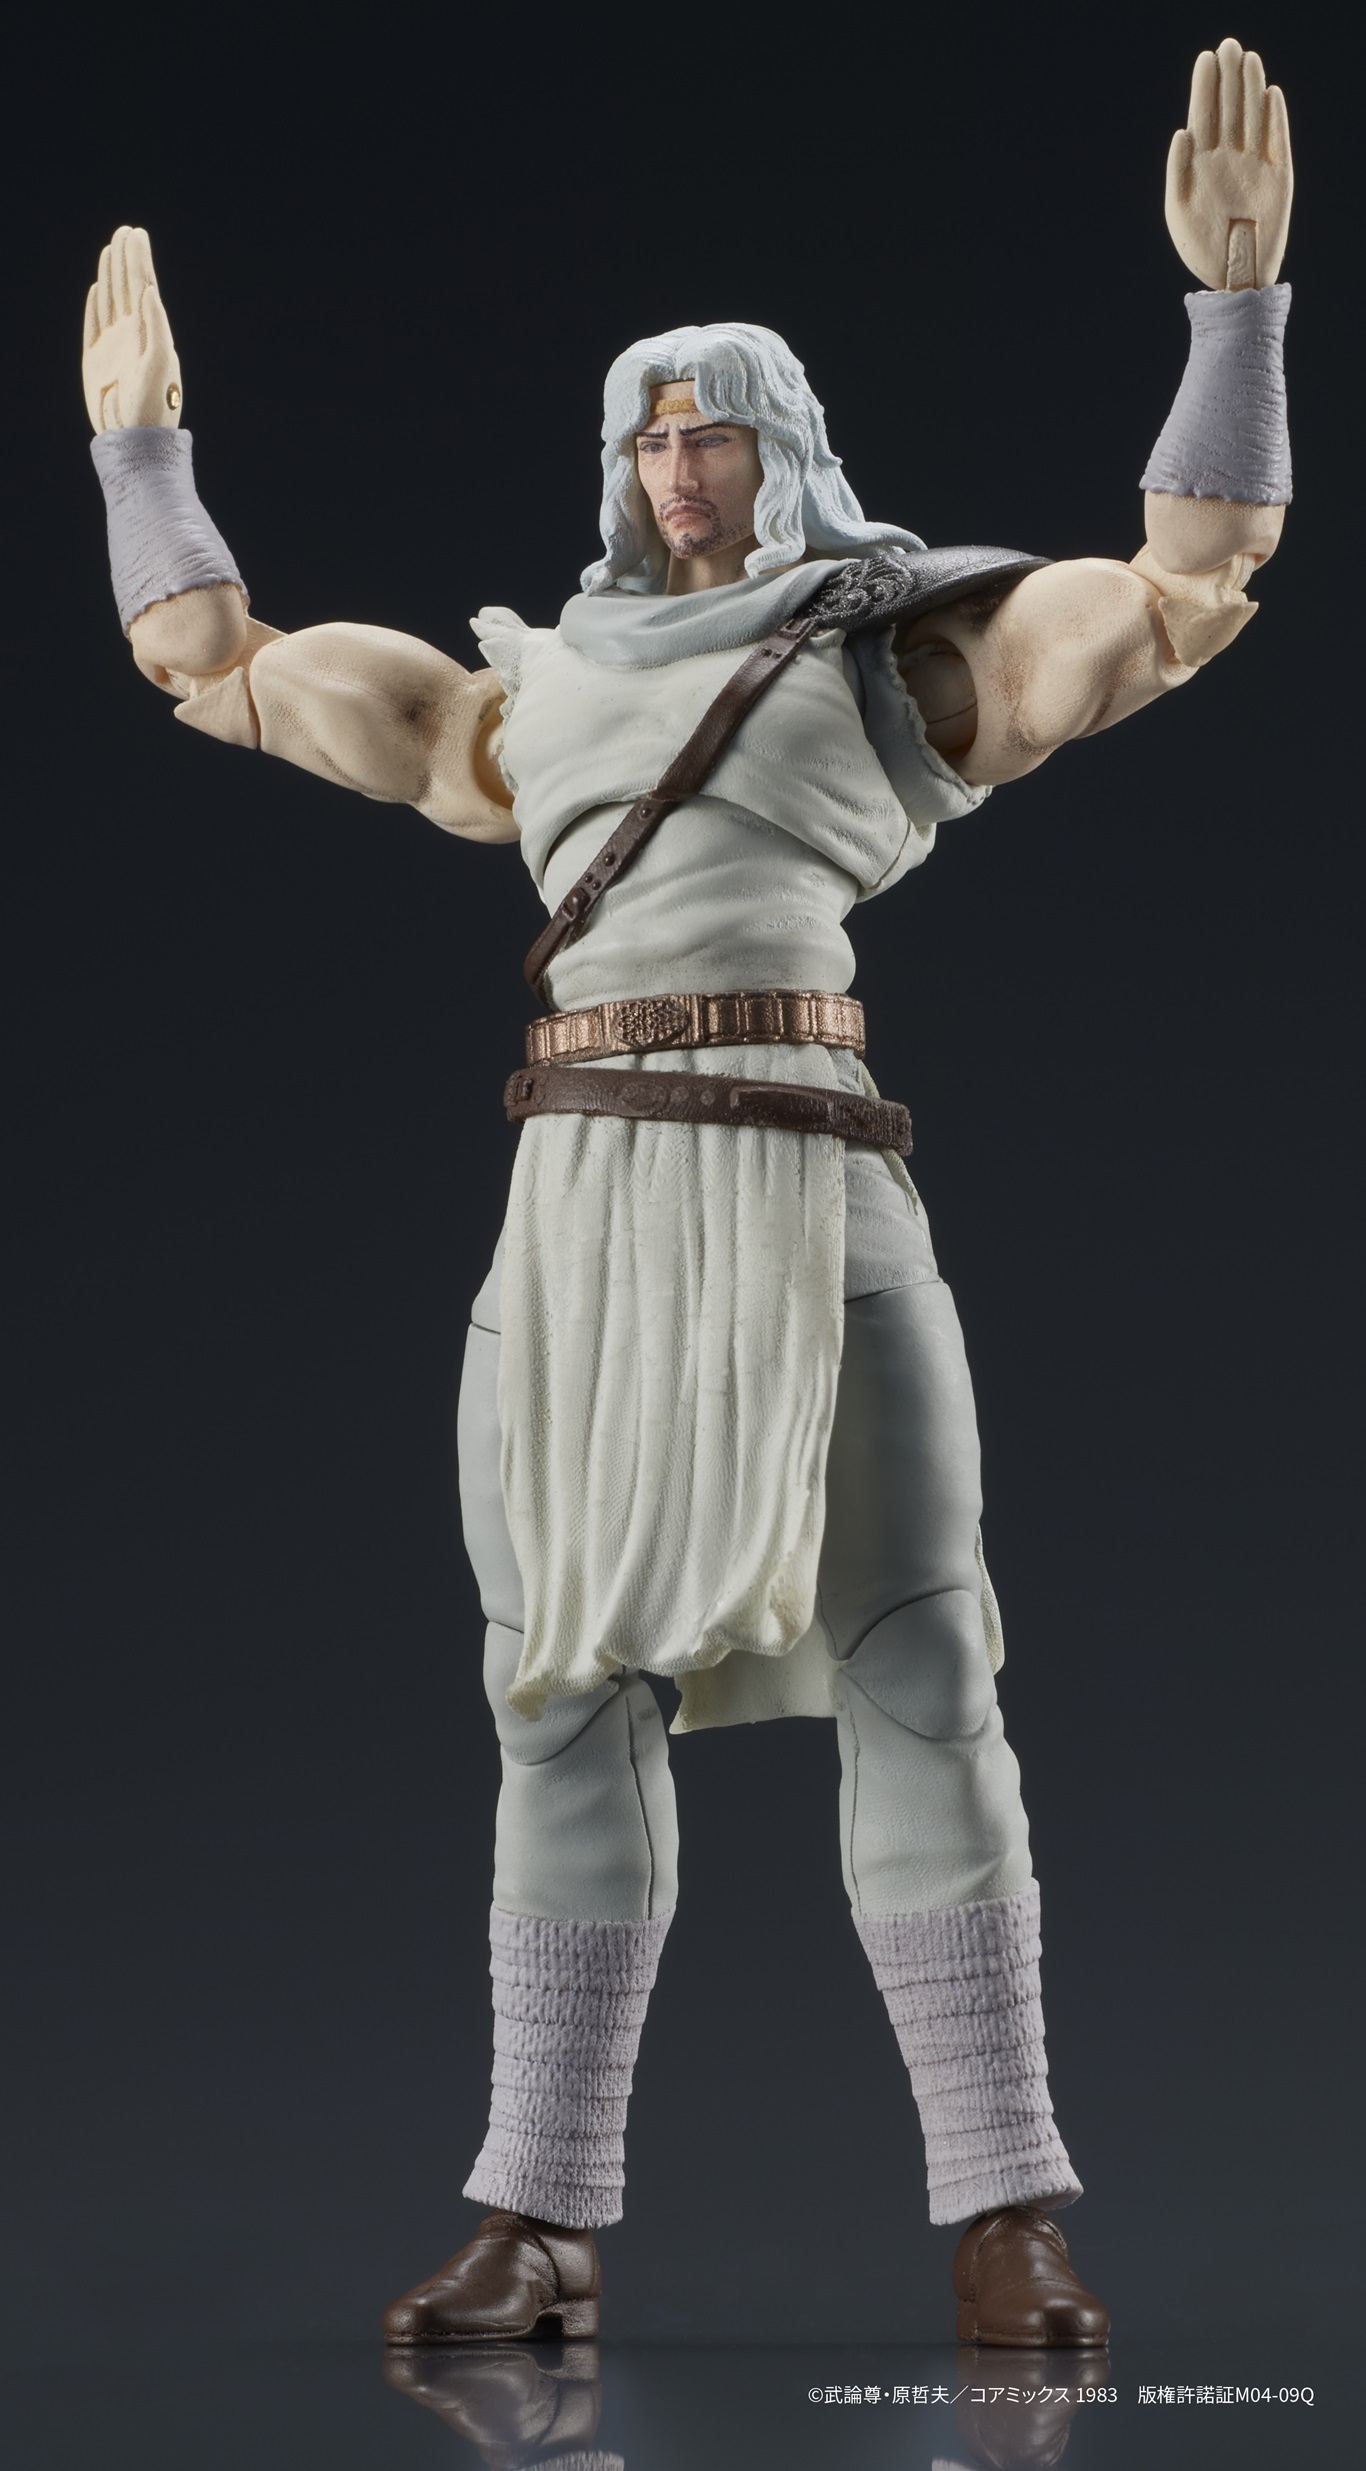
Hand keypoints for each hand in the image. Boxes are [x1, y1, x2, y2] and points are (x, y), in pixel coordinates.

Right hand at [82, 225, 183, 431]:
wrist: (133, 437)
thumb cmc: (153, 405)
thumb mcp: (160, 363)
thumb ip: (156, 326)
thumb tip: (150, 290)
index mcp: (151, 332)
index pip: (144, 287)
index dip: (140, 260)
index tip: (137, 234)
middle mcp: (133, 335)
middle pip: (127, 287)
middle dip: (126, 259)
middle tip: (124, 231)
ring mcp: (114, 345)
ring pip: (111, 301)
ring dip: (111, 274)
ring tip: (111, 249)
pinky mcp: (95, 359)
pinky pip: (94, 324)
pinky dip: (96, 305)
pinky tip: (99, 289)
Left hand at [1165, 37, 1291, 288]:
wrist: (1232, 276)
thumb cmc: (1199, 247)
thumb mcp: (1177, 209)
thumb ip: (1177, 170)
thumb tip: (1182, 131)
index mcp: (1202, 163)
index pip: (1204, 115)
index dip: (1205, 87)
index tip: (1206, 59)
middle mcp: (1229, 158)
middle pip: (1230, 108)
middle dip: (1228, 77)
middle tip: (1229, 46)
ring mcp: (1254, 165)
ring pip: (1254, 117)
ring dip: (1252, 88)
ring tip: (1249, 59)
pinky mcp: (1278, 177)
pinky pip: (1277, 140)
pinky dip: (1275, 119)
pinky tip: (1271, 94)